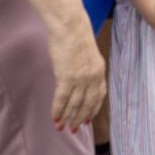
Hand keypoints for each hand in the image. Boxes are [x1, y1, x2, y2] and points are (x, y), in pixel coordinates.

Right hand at [42, 11, 106, 130]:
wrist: (70, 26)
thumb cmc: (75, 35)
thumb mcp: (87, 54)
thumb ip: (86, 68)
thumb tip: (77, 79)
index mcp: (100, 70)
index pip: (99, 96)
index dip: (93, 109)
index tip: (88, 120)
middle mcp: (92, 77)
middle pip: (88, 104)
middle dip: (81, 118)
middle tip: (74, 129)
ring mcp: (80, 78)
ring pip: (74, 104)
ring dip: (67, 118)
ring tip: (61, 127)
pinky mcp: (66, 77)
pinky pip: (62, 99)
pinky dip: (58, 110)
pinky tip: (54, 118)